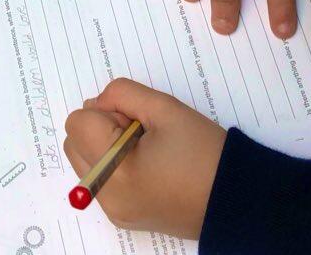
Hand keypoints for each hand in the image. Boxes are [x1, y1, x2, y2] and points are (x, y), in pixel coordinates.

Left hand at [64, 78, 225, 238]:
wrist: (235, 199)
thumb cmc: (203, 151)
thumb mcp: (164, 108)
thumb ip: (122, 94)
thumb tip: (97, 103)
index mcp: (115, 172)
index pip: (79, 122)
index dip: (107, 110)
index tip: (137, 118)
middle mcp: (107, 197)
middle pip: (74, 142)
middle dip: (100, 127)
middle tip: (140, 129)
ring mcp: (114, 210)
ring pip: (85, 160)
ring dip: (105, 144)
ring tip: (145, 146)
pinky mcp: (124, 216)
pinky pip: (101, 179)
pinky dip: (113, 162)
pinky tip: (148, 162)